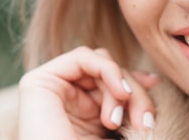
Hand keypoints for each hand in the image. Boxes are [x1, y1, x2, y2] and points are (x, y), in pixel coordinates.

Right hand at [17, 46, 158, 139]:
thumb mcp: (117, 136)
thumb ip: (129, 108)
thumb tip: (151, 79)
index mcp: (82, 118)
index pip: (112, 85)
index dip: (136, 90)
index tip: (152, 113)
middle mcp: (65, 103)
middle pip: (108, 74)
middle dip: (134, 93)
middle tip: (145, 123)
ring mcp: (50, 92)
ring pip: (100, 63)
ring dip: (122, 86)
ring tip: (120, 121)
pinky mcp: (37, 83)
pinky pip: (83, 57)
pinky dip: (109, 71)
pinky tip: (120, 96)